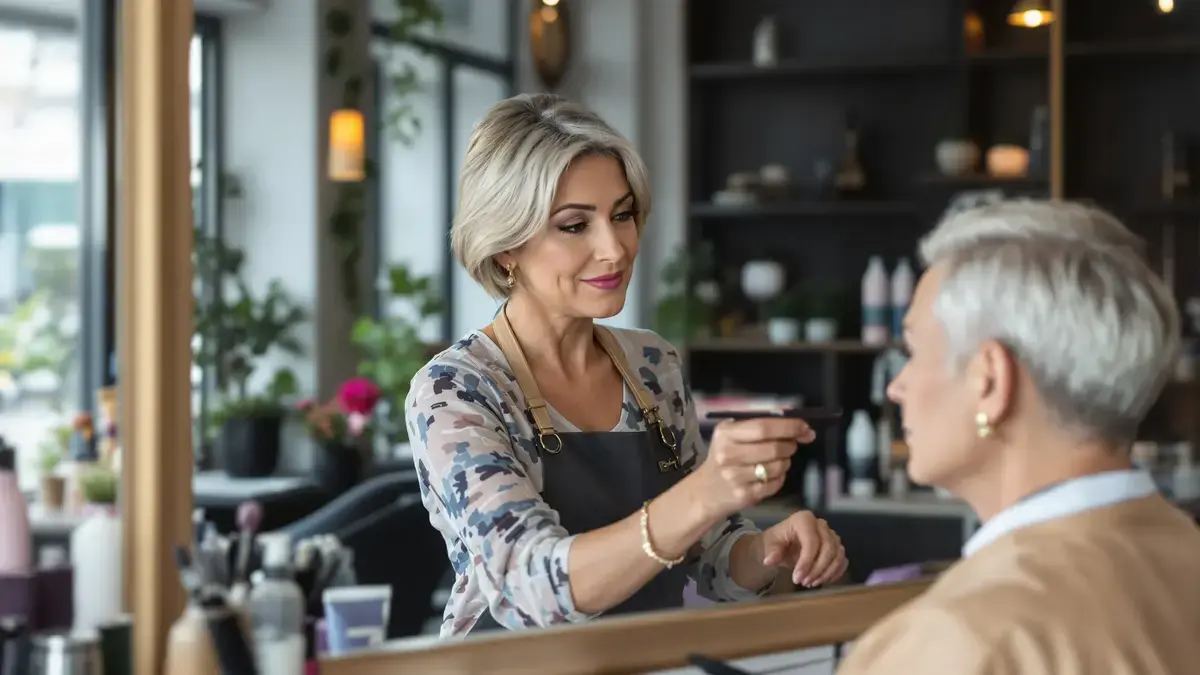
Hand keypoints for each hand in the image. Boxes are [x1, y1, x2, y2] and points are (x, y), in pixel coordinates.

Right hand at [690, 417, 815, 517]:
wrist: (705, 491)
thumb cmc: (724, 457)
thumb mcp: (730, 435)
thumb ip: (759, 426)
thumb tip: (800, 427)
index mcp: (726, 434)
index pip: (763, 427)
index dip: (789, 427)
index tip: (805, 428)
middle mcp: (728, 455)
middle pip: (774, 448)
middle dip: (790, 445)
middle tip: (792, 445)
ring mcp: (736, 477)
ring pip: (778, 467)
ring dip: (785, 462)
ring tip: (779, 460)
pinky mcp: (745, 495)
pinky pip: (776, 483)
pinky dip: (780, 477)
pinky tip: (771, 475)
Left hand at [761, 511, 846, 587]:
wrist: (783, 545)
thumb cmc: (776, 542)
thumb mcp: (769, 545)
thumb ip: (771, 551)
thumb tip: (770, 560)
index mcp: (803, 519)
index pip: (812, 541)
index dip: (806, 562)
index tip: (797, 578)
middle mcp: (821, 524)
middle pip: (828, 548)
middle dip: (817, 569)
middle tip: (803, 582)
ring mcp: (831, 535)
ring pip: (838, 555)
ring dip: (826, 573)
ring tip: (811, 583)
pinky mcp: (836, 546)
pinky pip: (842, 560)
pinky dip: (835, 573)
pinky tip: (823, 581)